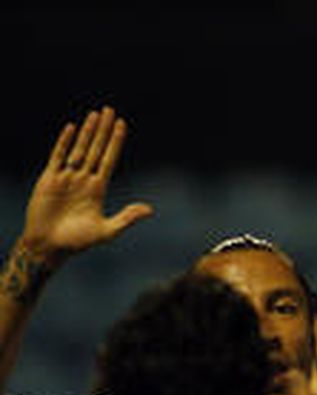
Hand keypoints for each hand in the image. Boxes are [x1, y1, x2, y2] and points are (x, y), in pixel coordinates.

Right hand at [20, 107, 151, 263]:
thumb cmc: (77, 242)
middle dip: (103, 130)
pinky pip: (57, 156)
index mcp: (98, 189)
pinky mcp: (49, 179)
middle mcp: (83, 180)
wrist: (49, 246)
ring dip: (87, 132)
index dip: (116, 142)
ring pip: (79, 148)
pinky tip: (72, 128)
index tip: (122, 125)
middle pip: (96, 148)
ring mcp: (66, 178)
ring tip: (95, 114)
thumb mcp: (107, 231)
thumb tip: (150, 209)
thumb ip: (127, 218)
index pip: (109, 159)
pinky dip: (64, 142)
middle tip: (110, 110)